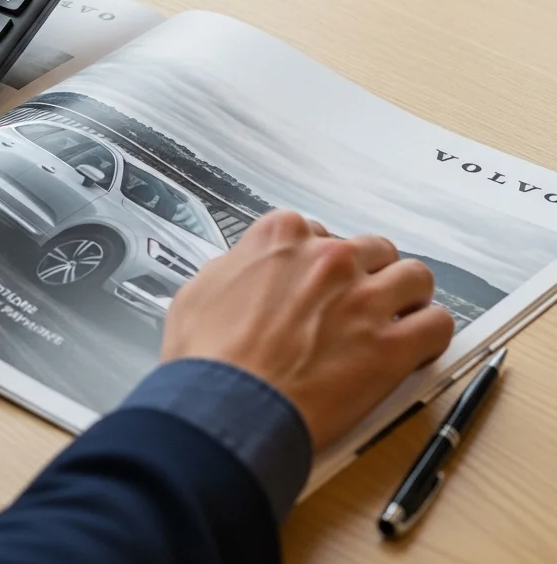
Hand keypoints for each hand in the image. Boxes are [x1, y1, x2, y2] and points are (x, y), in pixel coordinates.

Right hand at [160, 210, 453, 450]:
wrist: (227, 406)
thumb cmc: (206, 356)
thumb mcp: (200, 289)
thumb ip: (234, 268)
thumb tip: (245, 270)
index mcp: (281, 237)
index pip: (315, 229)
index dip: (315, 260)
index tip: (313, 282)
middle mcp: (328, 257)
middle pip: (371, 248)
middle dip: (366, 273)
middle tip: (354, 304)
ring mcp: (363, 299)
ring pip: (414, 277)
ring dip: (407, 296)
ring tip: (396, 319)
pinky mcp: (390, 347)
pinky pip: (437, 325)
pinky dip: (431, 333)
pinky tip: (416, 347)